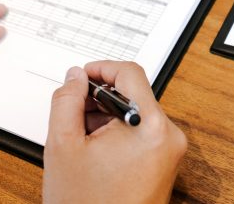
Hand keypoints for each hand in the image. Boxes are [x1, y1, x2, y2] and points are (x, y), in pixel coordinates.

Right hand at [43, 61, 186, 203]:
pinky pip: (142, 134)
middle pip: (134, 94)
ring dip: (107, 117)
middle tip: (73, 113)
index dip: (102, 68)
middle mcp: (169, 136)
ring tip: (81, 140)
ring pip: (136, 115)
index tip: (82, 76)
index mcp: (151, 126)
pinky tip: (95, 152)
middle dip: (100, 99)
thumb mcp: (63, 145)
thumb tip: (75, 76)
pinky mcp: (166, 164)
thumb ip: (66, 101)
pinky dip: (118, 134)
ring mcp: (170, 152)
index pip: (131, 73)